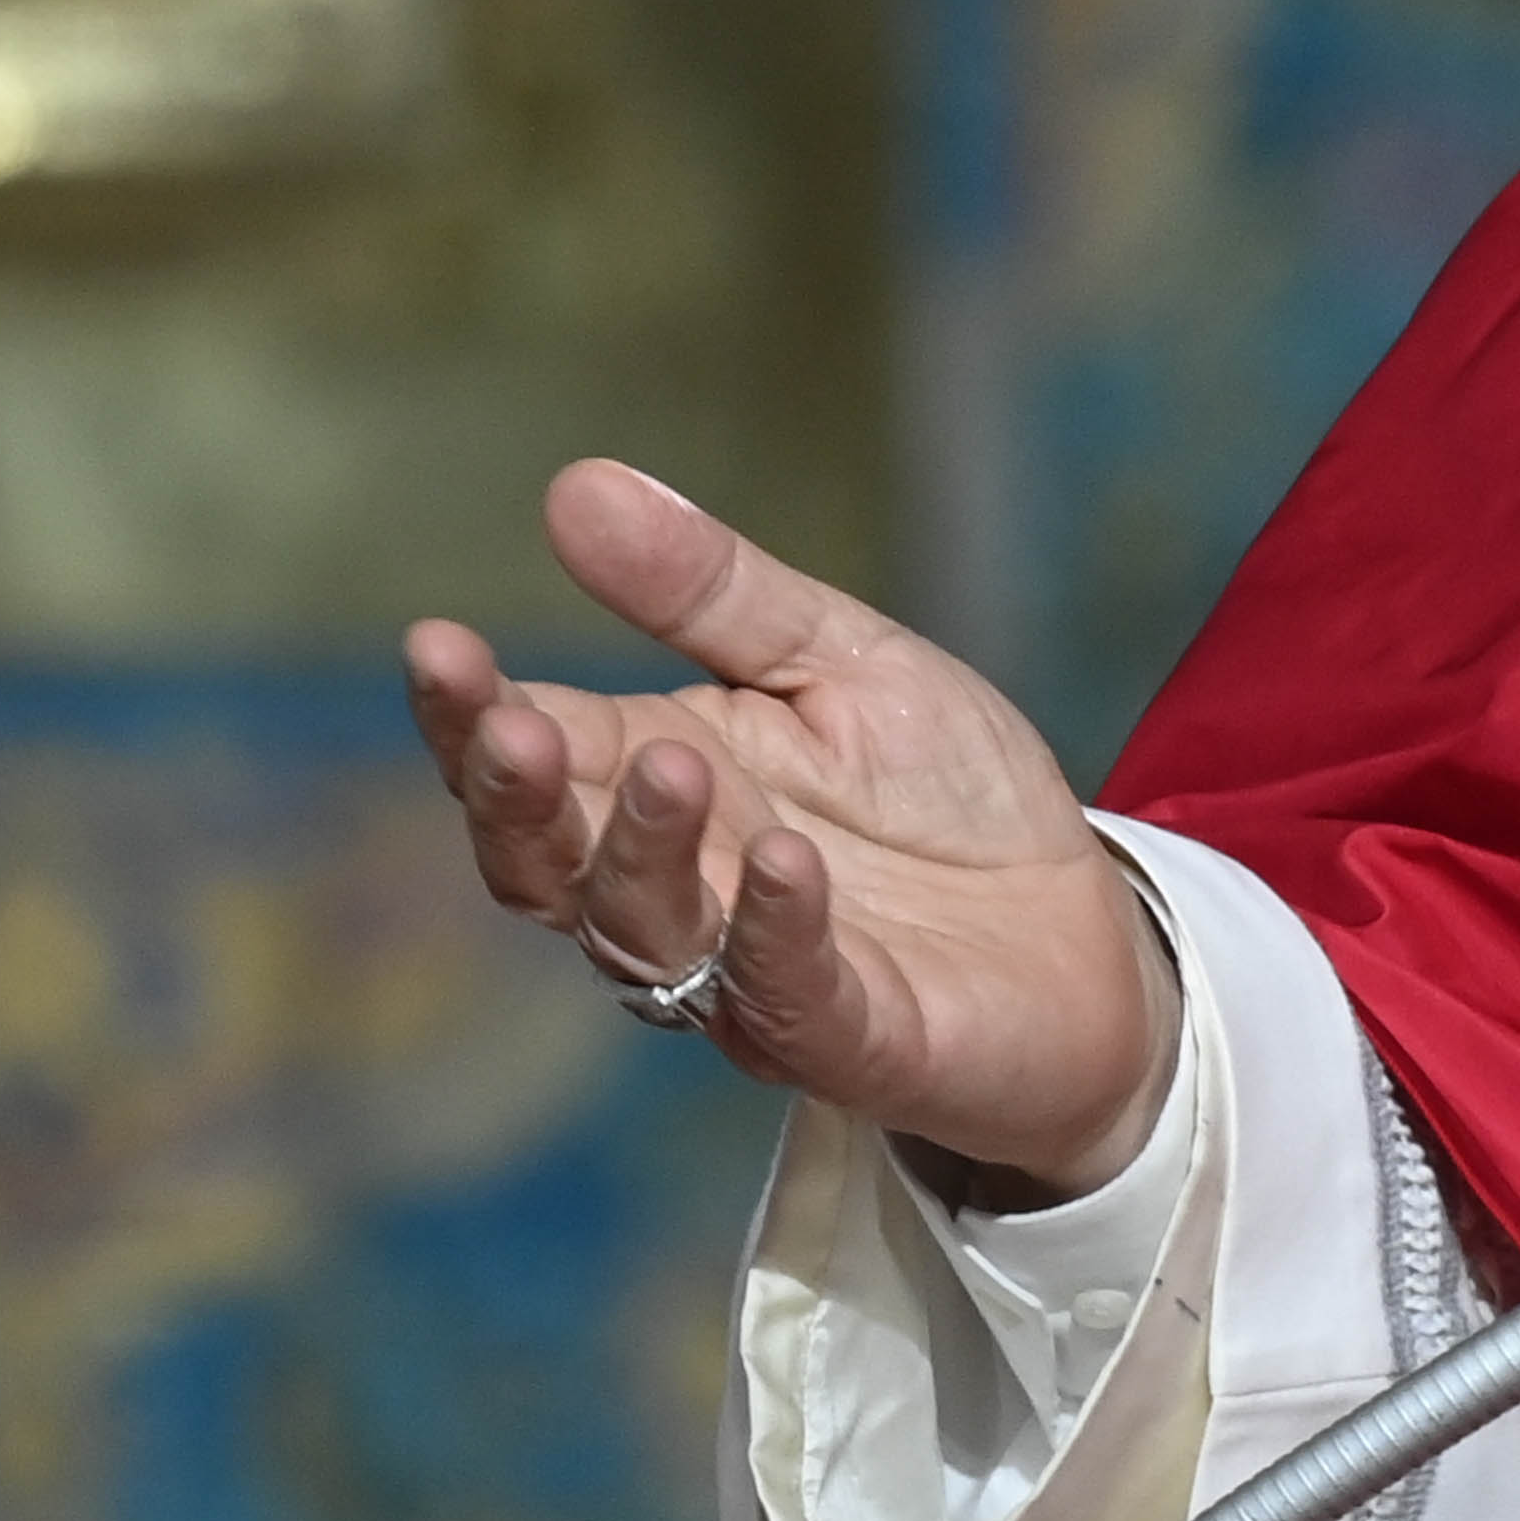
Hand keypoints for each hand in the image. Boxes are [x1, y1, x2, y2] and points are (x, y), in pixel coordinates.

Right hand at [401, 460, 1178, 1199]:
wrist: (1084, 934)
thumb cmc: (942, 800)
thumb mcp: (839, 660)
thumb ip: (712, 593)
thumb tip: (575, 484)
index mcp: (656, 780)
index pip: (529, 751)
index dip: (469, 712)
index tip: (434, 646)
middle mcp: (676, 888)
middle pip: (547, 860)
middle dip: (517, 796)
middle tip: (510, 726)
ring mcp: (748, 976)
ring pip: (644, 932)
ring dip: (642, 850)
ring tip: (672, 763)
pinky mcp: (848, 1036)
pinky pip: (787, 994)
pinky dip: (774, 929)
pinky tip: (781, 860)